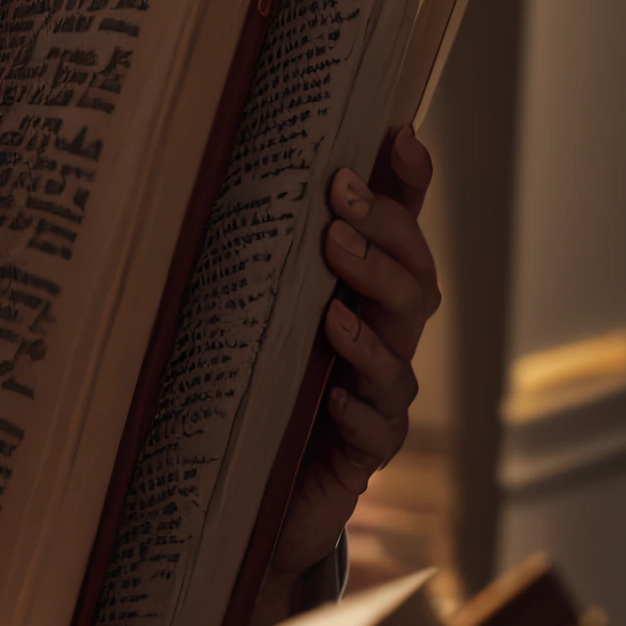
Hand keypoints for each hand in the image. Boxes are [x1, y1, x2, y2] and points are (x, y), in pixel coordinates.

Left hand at [255, 126, 439, 624]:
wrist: (247, 492)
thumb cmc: (250, 385)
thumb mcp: (249, 311)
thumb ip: (252, 256)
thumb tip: (212, 163)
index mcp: (360, 295)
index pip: (399, 231)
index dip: (408, 185)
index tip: (399, 133)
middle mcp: (381, 340)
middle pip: (413, 283)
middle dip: (382, 240)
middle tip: (337, 204)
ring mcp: (378, 398)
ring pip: (400, 353)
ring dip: (368, 319)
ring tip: (332, 303)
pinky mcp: (362, 456)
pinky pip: (379, 430)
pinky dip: (360, 410)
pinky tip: (332, 397)